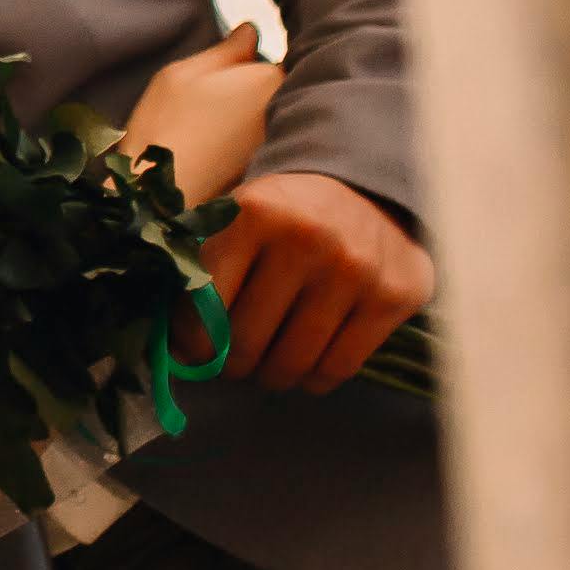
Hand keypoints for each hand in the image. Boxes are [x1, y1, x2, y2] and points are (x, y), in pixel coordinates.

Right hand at [120, 23, 284, 197]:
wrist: (159, 196)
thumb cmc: (167, 125)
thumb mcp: (185, 72)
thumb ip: (227, 49)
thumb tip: (251, 31)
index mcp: (270, 78)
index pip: (272, 59)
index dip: (244, 66)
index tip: (219, 78)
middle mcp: (287, 111)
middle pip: (275, 91)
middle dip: (250, 93)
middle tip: (210, 107)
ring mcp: (281, 144)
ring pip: (269, 119)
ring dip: (248, 121)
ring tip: (209, 133)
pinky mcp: (270, 172)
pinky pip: (262, 147)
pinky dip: (244, 148)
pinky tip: (216, 154)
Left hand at [207, 167, 434, 393]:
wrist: (364, 190)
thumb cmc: (283, 218)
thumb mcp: (234, 222)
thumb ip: (198, 274)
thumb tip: (175, 353)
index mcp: (254, 214)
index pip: (205, 303)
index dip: (193, 341)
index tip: (197, 352)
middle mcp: (307, 238)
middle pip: (248, 340)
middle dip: (233, 364)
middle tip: (234, 363)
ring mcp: (355, 269)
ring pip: (293, 361)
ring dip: (272, 375)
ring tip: (268, 367)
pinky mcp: (393, 296)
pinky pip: (339, 366)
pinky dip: (315, 379)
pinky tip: (306, 368)